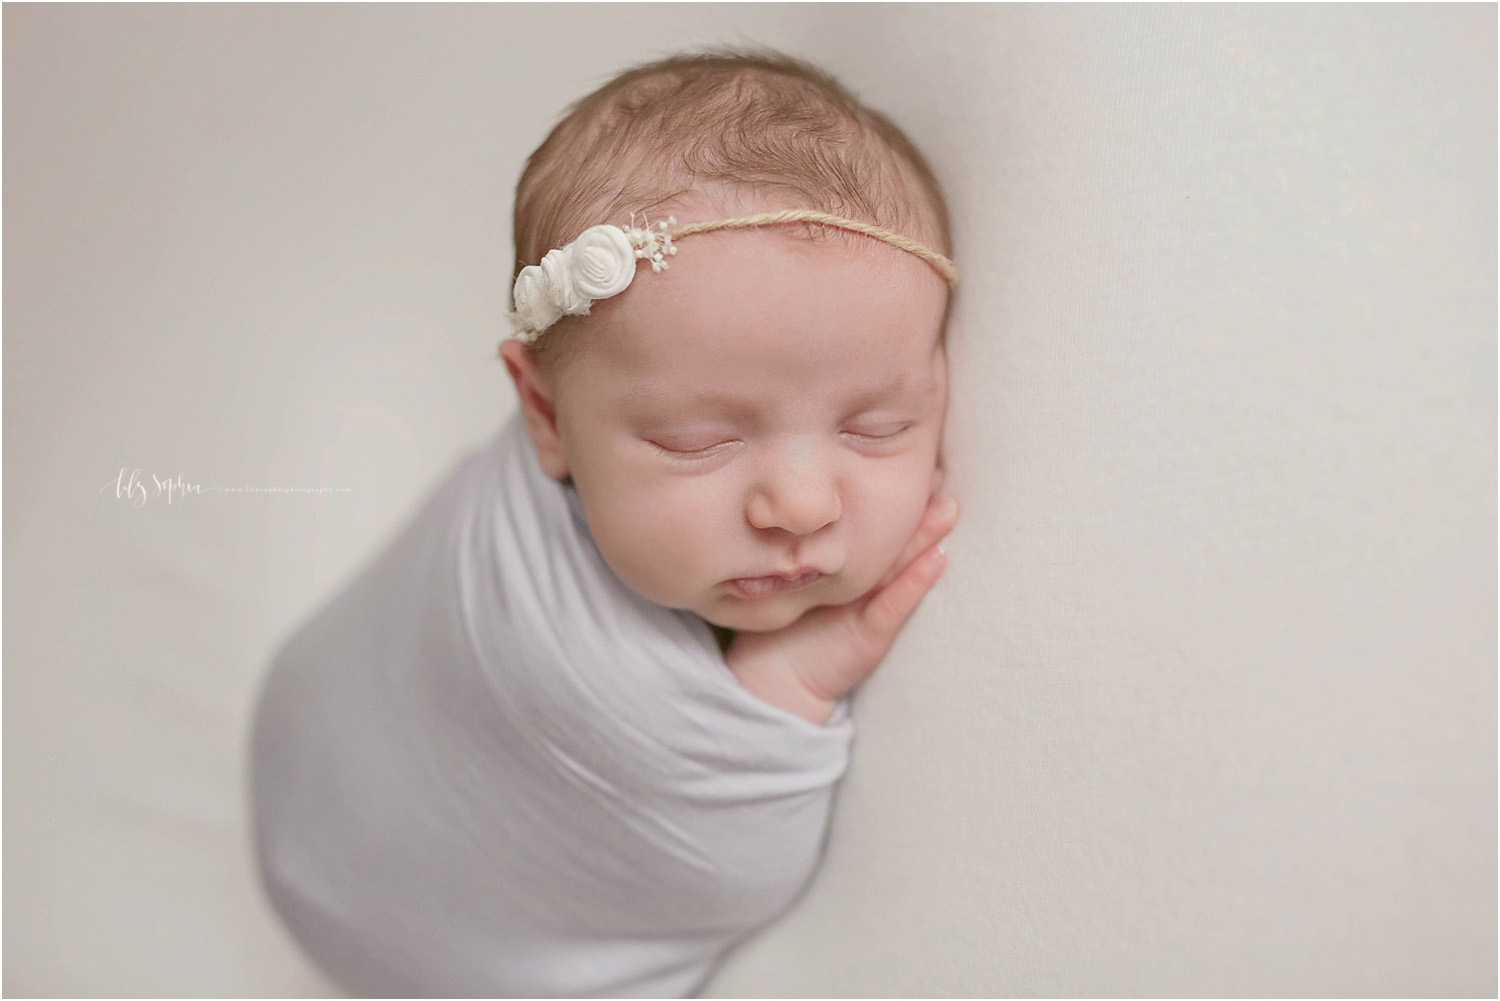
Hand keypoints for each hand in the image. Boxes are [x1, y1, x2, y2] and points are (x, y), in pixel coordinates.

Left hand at [723, 488, 959, 724]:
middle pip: (898, 541)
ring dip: (928, 539)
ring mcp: (873, 608)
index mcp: (852, 567)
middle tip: (943, 477)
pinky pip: (894, 605)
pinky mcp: (870, 634)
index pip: (877, 527)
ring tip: (948, 509)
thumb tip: (791, 489)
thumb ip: (799, 540)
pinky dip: (915, 583)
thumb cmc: (785, 624)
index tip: (917, 461)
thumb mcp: (793, 573)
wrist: (775, 678)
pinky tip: (937, 560)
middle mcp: (868, 584)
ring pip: (904, 567)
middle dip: (922, 511)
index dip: (896, 497)